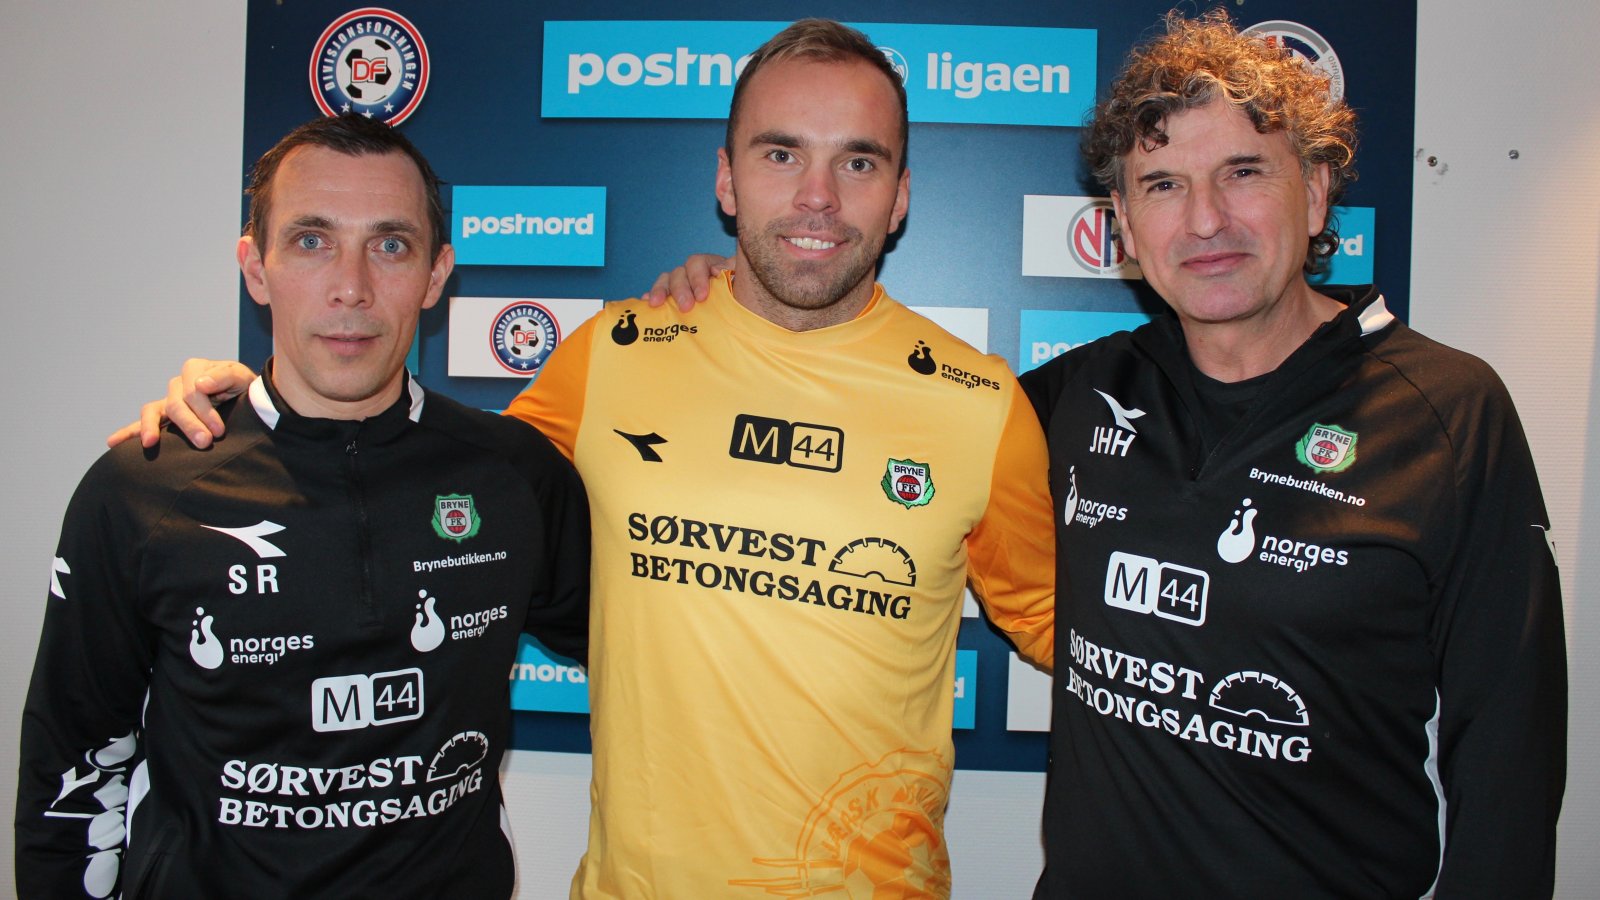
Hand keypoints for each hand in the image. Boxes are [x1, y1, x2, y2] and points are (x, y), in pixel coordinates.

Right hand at [104, 358, 256, 448]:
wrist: (251, 398)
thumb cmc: (246, 388)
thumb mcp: (242, 377)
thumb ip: (224, 376)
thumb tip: (199, 385)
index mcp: (196, 369)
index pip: (192, 391)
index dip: (205, 411)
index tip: (219, 431)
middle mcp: (179, 383)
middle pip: (176, 404)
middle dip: (189, 425)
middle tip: (204, 442)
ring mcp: (169, 400)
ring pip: (153, 411)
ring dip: (152, 428)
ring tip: (150, 443)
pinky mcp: (166, 416)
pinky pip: (143, 422)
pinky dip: (129, 432)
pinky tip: (113, 442)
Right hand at [643, 253, 733, 310]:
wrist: (740, 315)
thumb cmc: (742, 297)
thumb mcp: (742, 282)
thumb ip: (733, 271)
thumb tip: (718, 270)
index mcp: (709, 266)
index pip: (698, 263)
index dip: (697, 278)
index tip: (702, 296)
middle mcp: (692, 273)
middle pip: (680, 273)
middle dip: (681, 290)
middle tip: (685, 307)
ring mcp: (681, 286)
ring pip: (666, 281)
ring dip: (660, 291)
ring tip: (656, 303)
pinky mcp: (672, 299)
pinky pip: (658, 294)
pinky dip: (651, 296)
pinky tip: (646, 303)